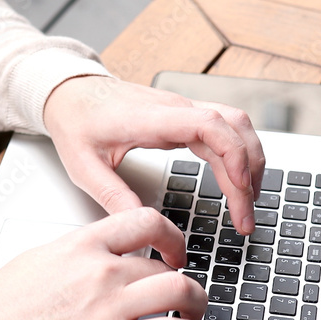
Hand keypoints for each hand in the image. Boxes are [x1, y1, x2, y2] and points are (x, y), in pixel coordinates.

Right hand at [0, 208, 207, 319]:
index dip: (172, 236)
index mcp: (82, 245)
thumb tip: (100, 255)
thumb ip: (77, 254)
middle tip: (186, 293)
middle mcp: (101, 270)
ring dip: (195, 305)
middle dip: (184, 280)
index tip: (174, 251)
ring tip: (192, 315)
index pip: (145, 221)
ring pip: (180, 292)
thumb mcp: (38, 259)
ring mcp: (109, 307)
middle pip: (167, 265)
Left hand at [43, 76, 264, 234]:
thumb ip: (114, 197)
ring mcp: (182, 110)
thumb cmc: (76, 122)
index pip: (209, 126)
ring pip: (235, 126)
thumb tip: (144, 227)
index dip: (233, 155)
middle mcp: (174, 109)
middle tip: (246, 218)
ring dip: (250, 161)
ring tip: (250, 203)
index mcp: (151, 118)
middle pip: (232, 131)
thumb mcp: (84, 167)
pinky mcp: (183, 116)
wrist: (70, 92)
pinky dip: (239, 153)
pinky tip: (239, 179)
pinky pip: (224, 129)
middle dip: (248, 175)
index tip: (241, 189)